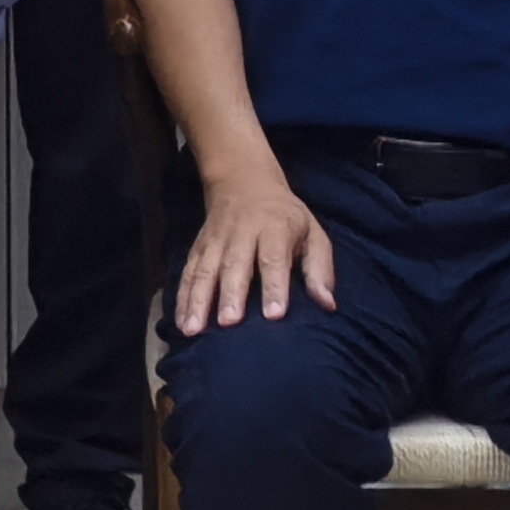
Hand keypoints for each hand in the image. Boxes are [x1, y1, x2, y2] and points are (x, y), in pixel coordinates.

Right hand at [175, 158, 335, 335]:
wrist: (242, 180)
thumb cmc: (285, 216)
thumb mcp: (312, 232)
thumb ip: (320, 268)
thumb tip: (328, 305)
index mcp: (274, 228)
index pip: (274, 258)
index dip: (274, 285)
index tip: (274, 315)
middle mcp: (241, 233)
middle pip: (235, 264)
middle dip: (231, 294)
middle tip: (229, 323)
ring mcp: (216, 240)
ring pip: (205, 269)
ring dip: (198, 299)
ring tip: (194, 330)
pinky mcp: (198, 247)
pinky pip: (188, 272)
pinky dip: (182, 298)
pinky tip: (182, 324)